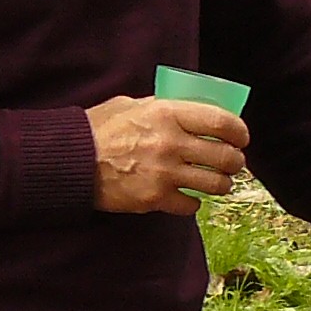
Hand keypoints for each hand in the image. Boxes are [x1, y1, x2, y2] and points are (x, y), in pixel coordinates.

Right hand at [86, 96, 247, 214]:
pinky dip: (193, 203)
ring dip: (222, 185)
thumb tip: (189, 109)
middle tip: (233, 163)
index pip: (221, 121)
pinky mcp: (155, 199)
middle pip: (225, 156)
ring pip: (215, 184)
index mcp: (167, 113)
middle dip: (236, 162)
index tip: (241, 137)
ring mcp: (164, 174)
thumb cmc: (98, 130)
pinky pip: (190, 205)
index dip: (239, 131)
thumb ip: (162, 107)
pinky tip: (188, 198)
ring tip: (218, 183)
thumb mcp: (130, 105)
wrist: (69, 162)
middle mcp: (170, 143)